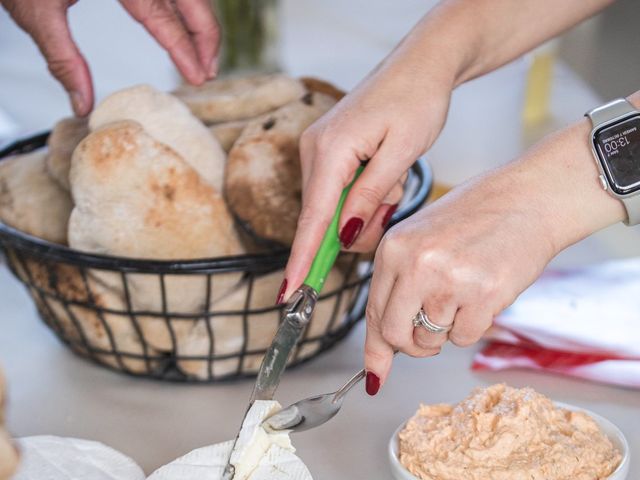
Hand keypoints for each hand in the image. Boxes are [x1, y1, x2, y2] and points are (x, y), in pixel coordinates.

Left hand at [1, 0, 218, 115]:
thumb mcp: (35, 12)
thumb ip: (63, 59)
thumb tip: (81, 104)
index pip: (165, 17)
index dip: (186, 50)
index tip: (199, 76)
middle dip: (206, 35)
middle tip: (208, 71)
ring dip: (199, 21)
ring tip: (202, 57)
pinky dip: (183, 8)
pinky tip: (183, 28)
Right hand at [280, 47, 454, 301]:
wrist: (420, 66)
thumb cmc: (416, 102)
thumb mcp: (401, 153)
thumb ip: (369, 196)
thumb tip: (343, 235)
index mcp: (330, 151)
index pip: (312, 219)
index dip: (302, 260)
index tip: (290, 292)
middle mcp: (315, 151)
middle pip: (326, 217)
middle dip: (359, 223)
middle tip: (393, 196)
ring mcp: (319, 150)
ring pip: (337, 206)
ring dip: (368, 204)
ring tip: (394, 175)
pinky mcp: (329, 152)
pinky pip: (342, 191)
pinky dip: (366, 193)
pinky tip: (387, 172)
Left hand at [363, 119, 626, 392]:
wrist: (526, 200)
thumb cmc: (473, 218)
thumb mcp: (420, 240)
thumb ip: (397, 286)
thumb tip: (381, 349)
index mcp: (393, 248)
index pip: (373, 311)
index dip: (375, 348)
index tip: (375, 374)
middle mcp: (416, 264)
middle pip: (395, 334)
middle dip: (411, 346)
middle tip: (428, 335)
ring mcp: (449, 281)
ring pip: (431, 340)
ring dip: (445, 331)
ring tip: (462, 295)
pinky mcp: (484, 296)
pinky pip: (464, 338)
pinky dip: (471, 327)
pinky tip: (482, 295)